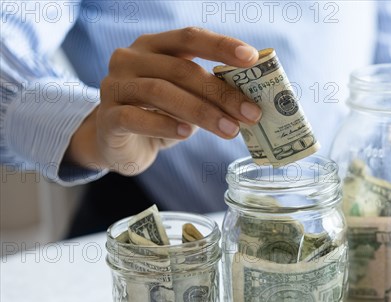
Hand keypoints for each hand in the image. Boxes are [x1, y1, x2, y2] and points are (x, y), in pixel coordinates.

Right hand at [65, 27, 261, 174]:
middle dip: (220, 92)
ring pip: (161, 92)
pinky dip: (164, 125)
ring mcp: (115, 86)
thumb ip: (207, 92)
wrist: (117, 144)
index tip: (252, 58)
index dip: (221, 45)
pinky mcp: (107, 117)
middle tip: (250, 113)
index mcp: (154, 47)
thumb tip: (250, 101)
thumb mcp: (185, 98)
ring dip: (201, 112)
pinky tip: (186, 134)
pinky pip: (136, 118)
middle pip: (181, 69)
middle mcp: (130, 59)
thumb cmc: (158, 115)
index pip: (189, 37)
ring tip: (230, 130)